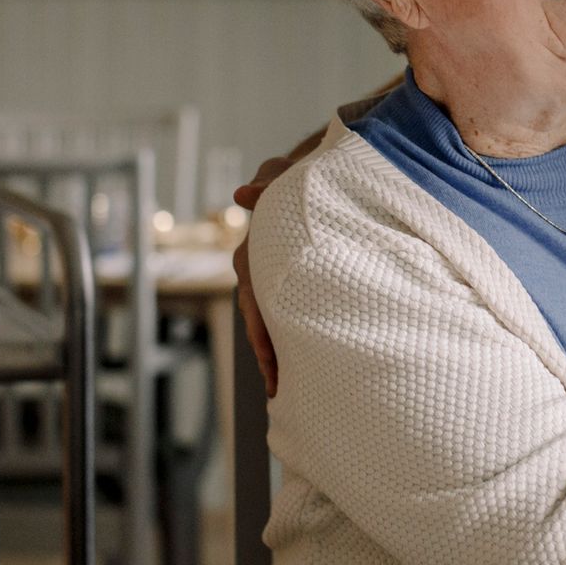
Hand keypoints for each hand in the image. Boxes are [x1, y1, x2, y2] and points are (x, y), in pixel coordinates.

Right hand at [232, 156, 296, 397]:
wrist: (324, 175)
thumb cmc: (303, 178)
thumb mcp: (285, 177)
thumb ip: (268, 183)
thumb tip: (241, 193)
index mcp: (256, 252)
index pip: (254, 298)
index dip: (260, 330)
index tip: (270, 360)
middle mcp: (262, 269)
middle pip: (261, 320)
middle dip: (268, 353)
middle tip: (278, 386)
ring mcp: (277, 277)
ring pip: (272, 321)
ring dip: (277, 352)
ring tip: (286, 388)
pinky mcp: (297, 282)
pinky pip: (288, 314)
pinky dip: (291, 339)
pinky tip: (303, 364)